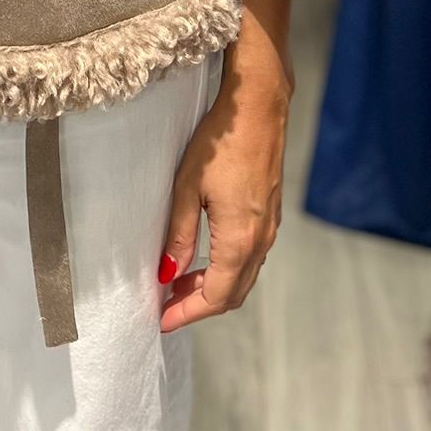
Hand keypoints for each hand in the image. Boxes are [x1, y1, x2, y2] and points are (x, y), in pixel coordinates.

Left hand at [157, 59, 290, 331]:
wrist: (258, 109)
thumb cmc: (220, 142)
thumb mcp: (187, 187)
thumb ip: (179, 234)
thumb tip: (166, 274)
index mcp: (240, 239)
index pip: (215, 296)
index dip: (187, 313)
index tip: (161, 321)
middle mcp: (260, 240)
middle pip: (232, 294)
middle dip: (198, 305)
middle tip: (165, 306)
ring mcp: (269, 228)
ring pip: (242, 277)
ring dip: (212, 288)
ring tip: (176, 283)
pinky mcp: (269, 215)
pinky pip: (249, 258)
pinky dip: (225, 270)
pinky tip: (203, 258)